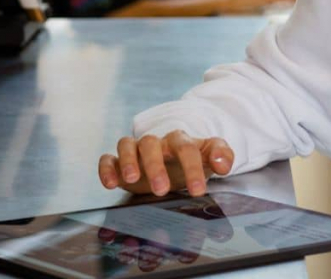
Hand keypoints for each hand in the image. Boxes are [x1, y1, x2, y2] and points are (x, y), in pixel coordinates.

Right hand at [98, 131, 233, 196]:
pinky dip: (106, 168)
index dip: (192, 168)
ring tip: (131, 180)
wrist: (177, 161)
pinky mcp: (119, 162)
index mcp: (180, 140)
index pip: (186, 148)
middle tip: (162, 189)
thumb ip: (222, 155)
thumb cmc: (194, 160)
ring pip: (127, 145)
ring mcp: (136, 150)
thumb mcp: (211, 157)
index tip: (198, 191)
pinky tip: (111, 183)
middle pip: (151, 144)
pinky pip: (108, 158)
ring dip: (128, 161)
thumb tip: (223, 164)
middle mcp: (156, 143)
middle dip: (155, 166)